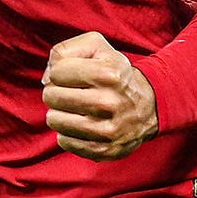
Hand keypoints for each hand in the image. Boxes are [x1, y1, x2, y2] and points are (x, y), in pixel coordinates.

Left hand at [42, 31, 158, 160]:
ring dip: (59, 113)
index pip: (56, 73)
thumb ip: (65, 50)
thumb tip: (46, 79)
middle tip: (71, 93)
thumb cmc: (114, 73)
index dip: (59, 72)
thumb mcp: (97, 47)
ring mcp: (107, 130)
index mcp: (107, 74)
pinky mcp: (103, 150)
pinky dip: (68, 132)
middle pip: (51, 97)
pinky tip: (81, 125)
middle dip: (56, 93)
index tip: (72, 76)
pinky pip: (64, 141)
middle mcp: (109, 102)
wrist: (149, 106)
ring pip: (54, 120)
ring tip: (75, 109)